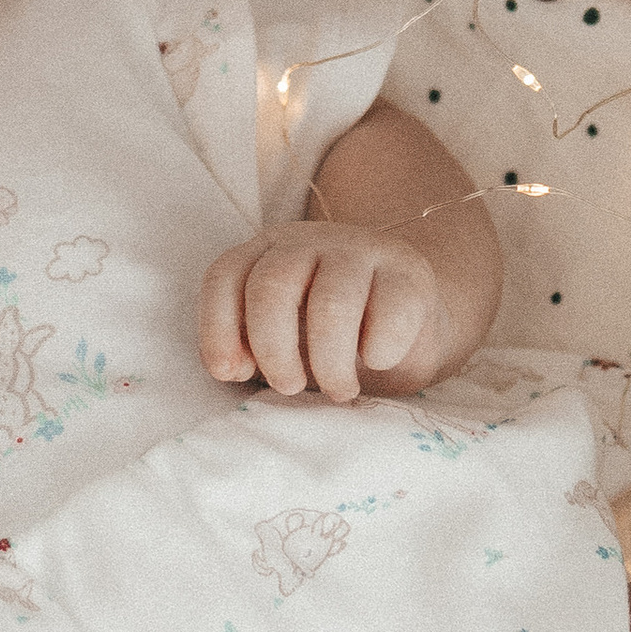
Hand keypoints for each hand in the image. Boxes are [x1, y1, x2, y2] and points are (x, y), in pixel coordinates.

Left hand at [200, 224, 437, 404]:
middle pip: (272, 285)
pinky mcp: (409, 273)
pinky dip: (378, 351)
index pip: (226, 275)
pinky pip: (389, 314)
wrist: (413, 328)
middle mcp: (311, 241)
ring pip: (330, 303)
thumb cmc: (335, 340)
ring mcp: (362, 251)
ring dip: (329, 362)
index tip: (231, 374)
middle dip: (273, 348)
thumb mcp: (285, 342)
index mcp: (269, 252)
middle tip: (289, 388)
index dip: (217, 328)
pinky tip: (377, 361)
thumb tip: (231, 368)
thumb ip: (251, 349)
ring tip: (338, 390)